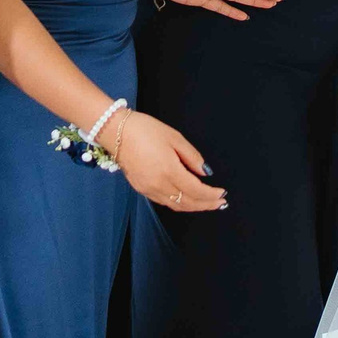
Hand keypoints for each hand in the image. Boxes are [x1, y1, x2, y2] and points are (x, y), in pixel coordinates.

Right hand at [110, 109, 226, 213]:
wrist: (115, 132)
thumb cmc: (145, 130)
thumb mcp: (174, 137)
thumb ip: (192, 157)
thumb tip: (205, 172)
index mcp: (169, 171)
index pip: (196, 190)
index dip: (211, 195)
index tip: (223, 194)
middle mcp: (158, 185)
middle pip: (187, 202)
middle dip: (206, 205)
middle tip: (220, 203)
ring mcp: (148, 189)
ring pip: (175, 205)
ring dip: (193, 207)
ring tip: (207, 204)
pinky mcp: (141, 189)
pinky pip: (164, 202)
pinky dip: (178, 203)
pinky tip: (186, 199)